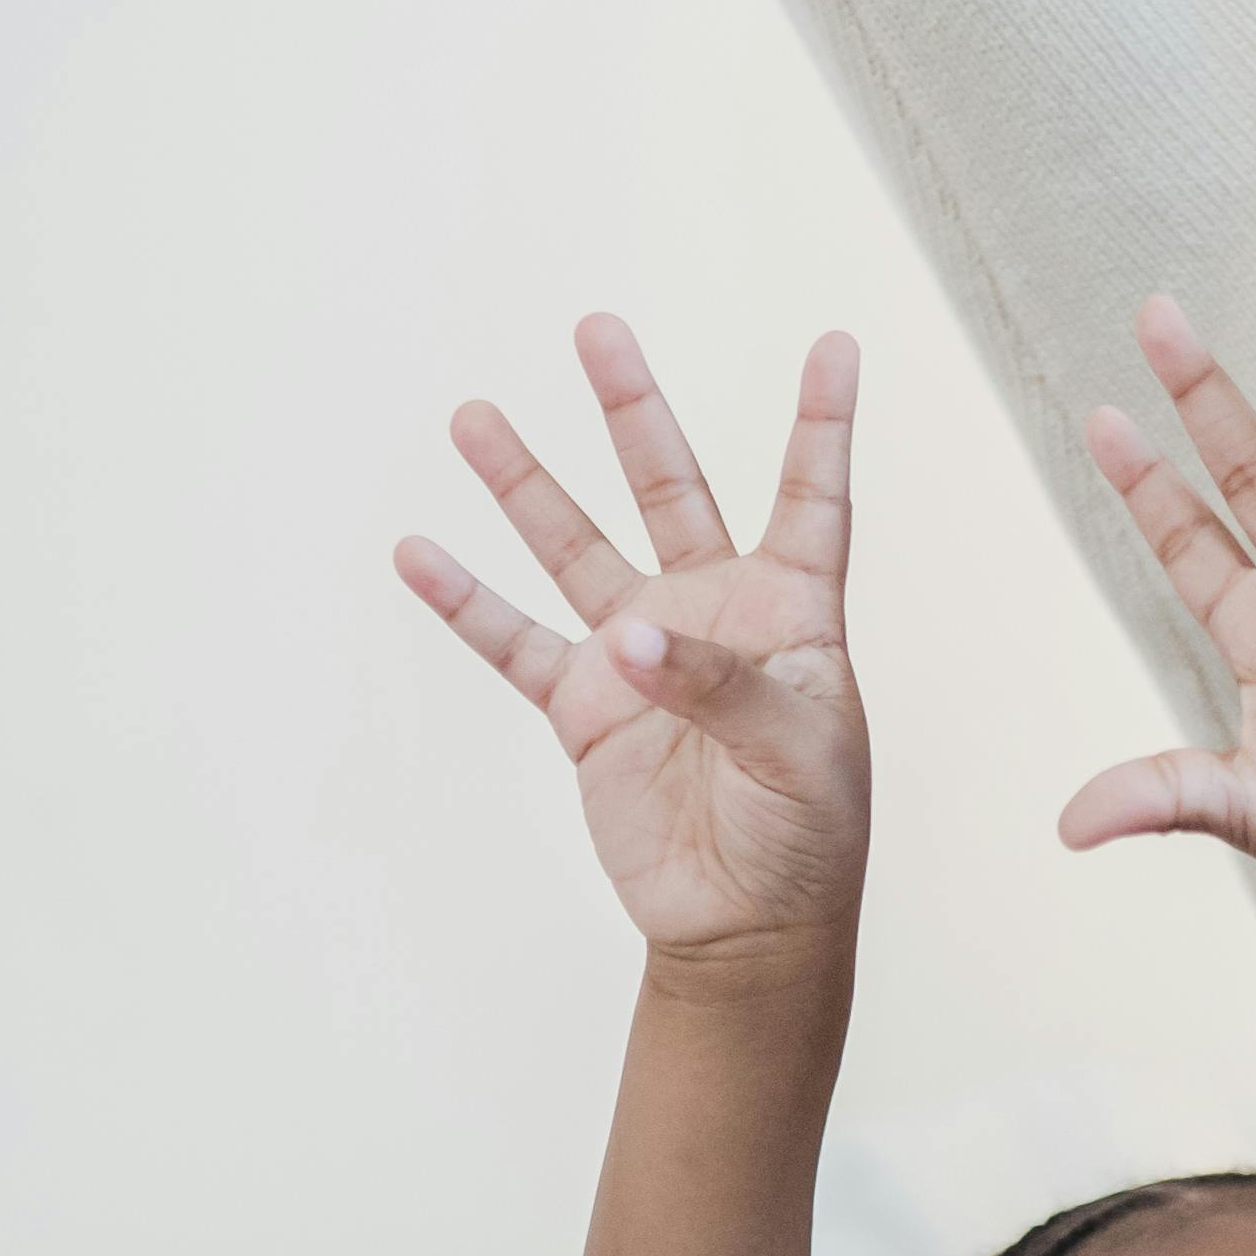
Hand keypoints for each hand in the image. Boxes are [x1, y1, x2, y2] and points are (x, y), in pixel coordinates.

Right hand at [398, 318, 869, 973]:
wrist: (744, 927)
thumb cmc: (805, 837)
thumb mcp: (798, 755)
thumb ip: (720, 685)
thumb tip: (629, 635)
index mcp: (792, 613)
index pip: (811, 498)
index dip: (821, 423)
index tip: (836, 343)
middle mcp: (712, 614)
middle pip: (670, 488)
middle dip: (632, 409)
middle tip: (597, 329)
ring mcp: (639, 657)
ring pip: (576, 548)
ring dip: (526, 486)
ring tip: (475, 416)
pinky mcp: (585, 709)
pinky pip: (515, 644)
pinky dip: (467, 602)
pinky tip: (420, 553)